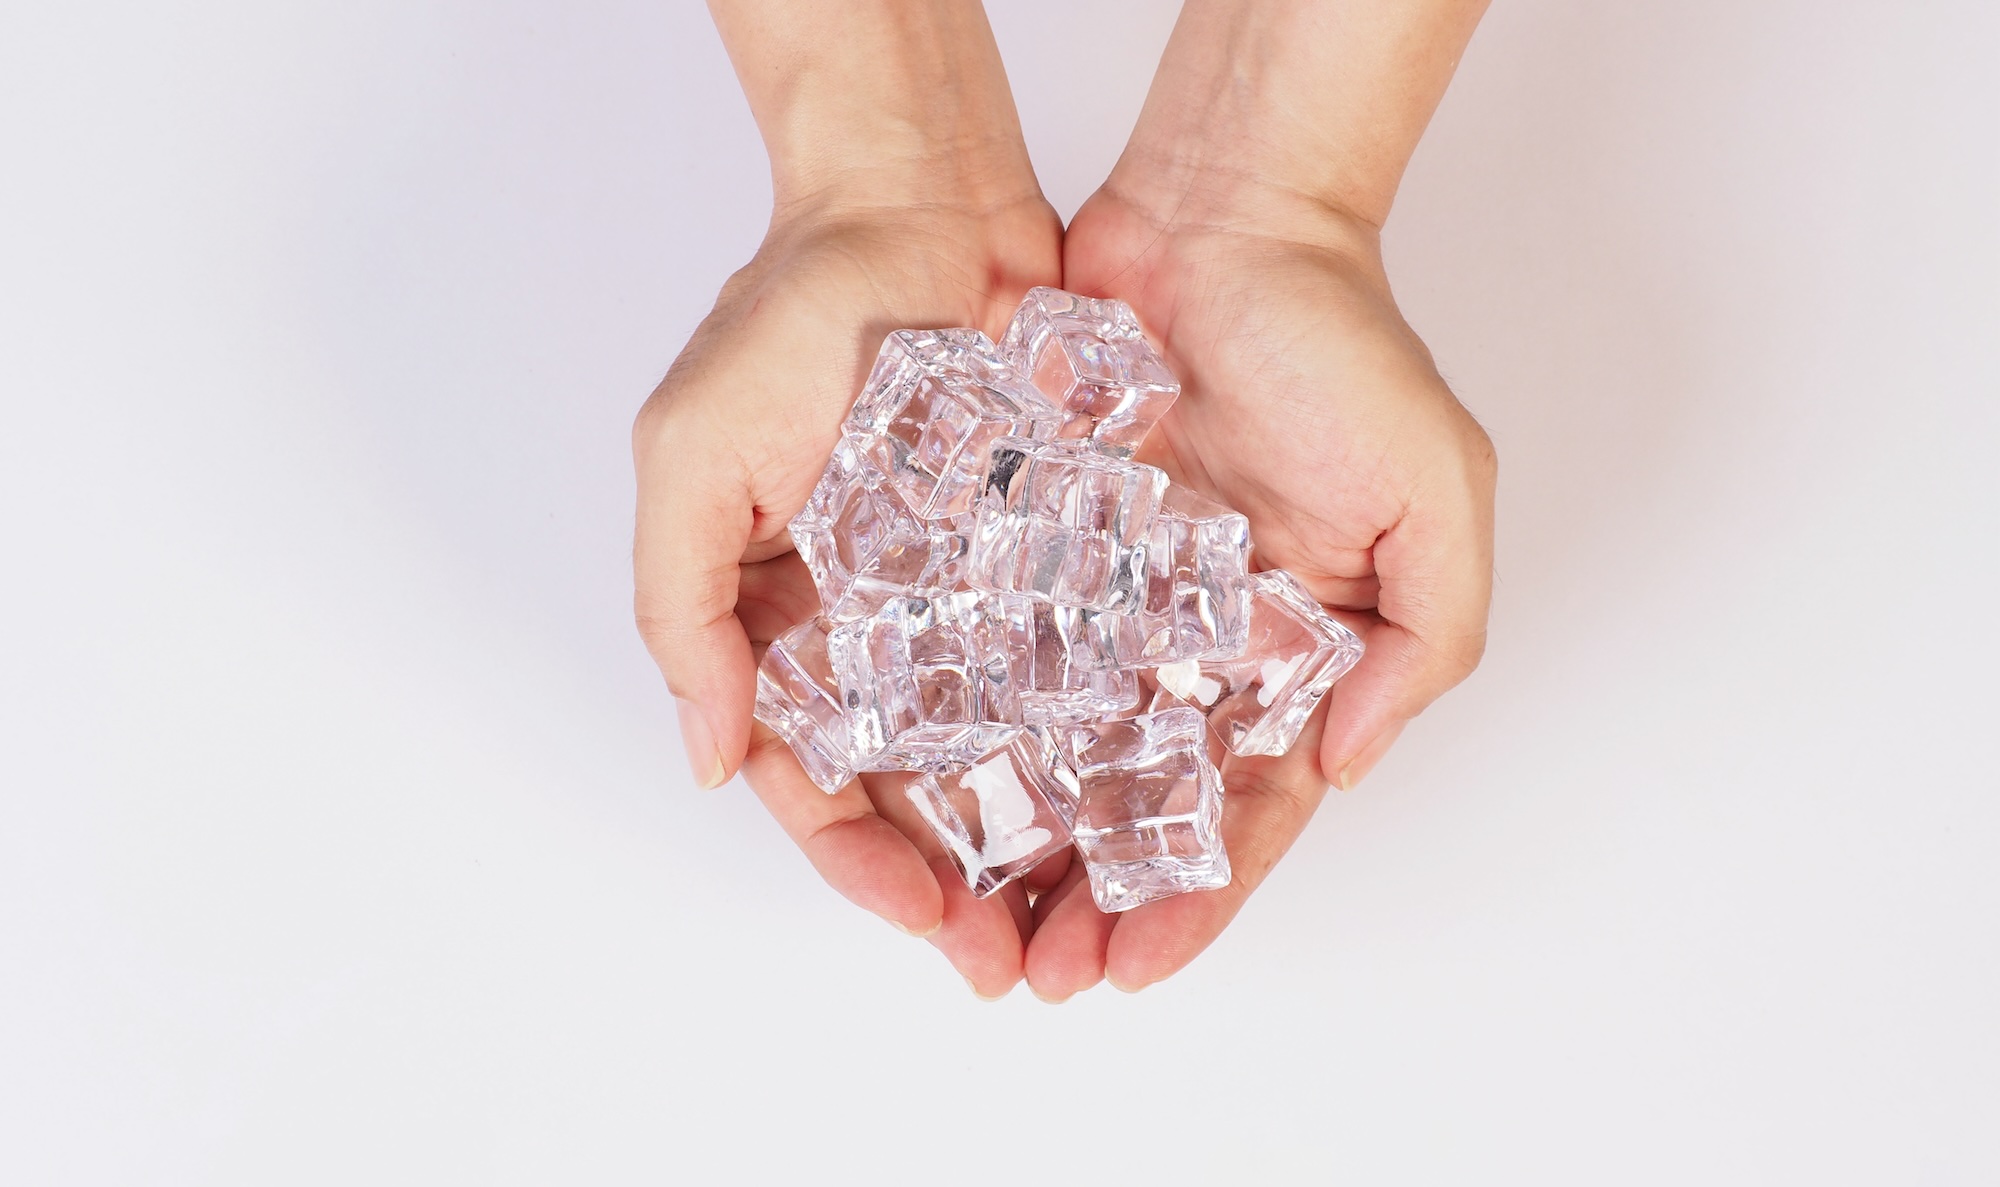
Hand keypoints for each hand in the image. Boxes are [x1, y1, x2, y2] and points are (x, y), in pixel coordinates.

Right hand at [632, 186, 1063, 994]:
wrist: (919, 204)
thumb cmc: (789, 318)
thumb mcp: (691, 460)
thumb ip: (684, 610)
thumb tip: (710, 757)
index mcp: (784, 624)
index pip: (814, 777)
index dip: (858, 861)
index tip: (917, 916)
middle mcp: (880, 630)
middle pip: (916, 792)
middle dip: (958, 886)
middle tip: (1013, 964)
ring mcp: (970, 596)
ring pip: (1005, 749)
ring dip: (1036, 840)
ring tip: (1085, 915)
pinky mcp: (1052, 552)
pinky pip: (1077, 662)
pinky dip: (1098, 732)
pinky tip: (1138, 796)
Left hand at [1023, 178, 1496, 998]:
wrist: (1224, 218)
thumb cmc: (1344, 345)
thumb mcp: (1436, 492)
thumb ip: (1423, 638)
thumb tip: (1344, 762)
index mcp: (1294, 651)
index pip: (1248, 807)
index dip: (1202, 895)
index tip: (1142, 965)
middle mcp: (1197, 642)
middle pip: (1141, 804)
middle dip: (1096, 899)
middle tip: (1038, 975)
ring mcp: (1110, 596)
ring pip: (1058, 750)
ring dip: (1023, 846)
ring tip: (974, 925)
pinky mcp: (1035, 542)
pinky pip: (994, 650)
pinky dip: (968, 726)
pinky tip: (927, 794)